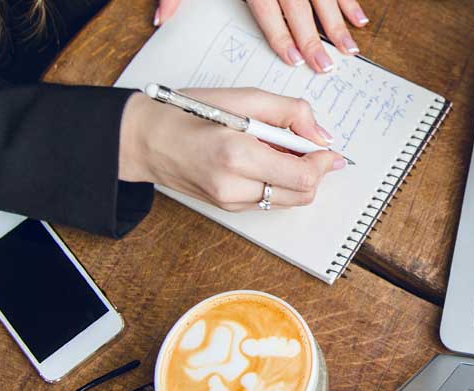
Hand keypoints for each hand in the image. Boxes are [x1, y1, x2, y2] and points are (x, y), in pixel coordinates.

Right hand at [118, 88, 345, 210]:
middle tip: (306, 145)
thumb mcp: (242, 97)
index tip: (328, 149)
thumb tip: (321, 136)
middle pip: (301, 195)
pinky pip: (269, 200)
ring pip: (287, 200)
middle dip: (314, 172)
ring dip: (296, 178)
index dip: (323, 163)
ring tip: (279, 149)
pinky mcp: (228, 209)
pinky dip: (277, 182)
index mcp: (237, 156)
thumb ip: (289, 113)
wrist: (144, 139)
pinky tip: (263, 160)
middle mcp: (234, 188)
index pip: (302, 177)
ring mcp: (230, 203)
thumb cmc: (187, 112)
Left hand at [158, 0, 368, 73]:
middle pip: (300, 8)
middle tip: (327, 66)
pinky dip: (348, 0)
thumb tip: (161, 19)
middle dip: (316, 39)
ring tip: (350, 49)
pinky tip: (358, 18)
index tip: (294, 59)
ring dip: (339, 23)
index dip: (282, 36)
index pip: (270, 11)